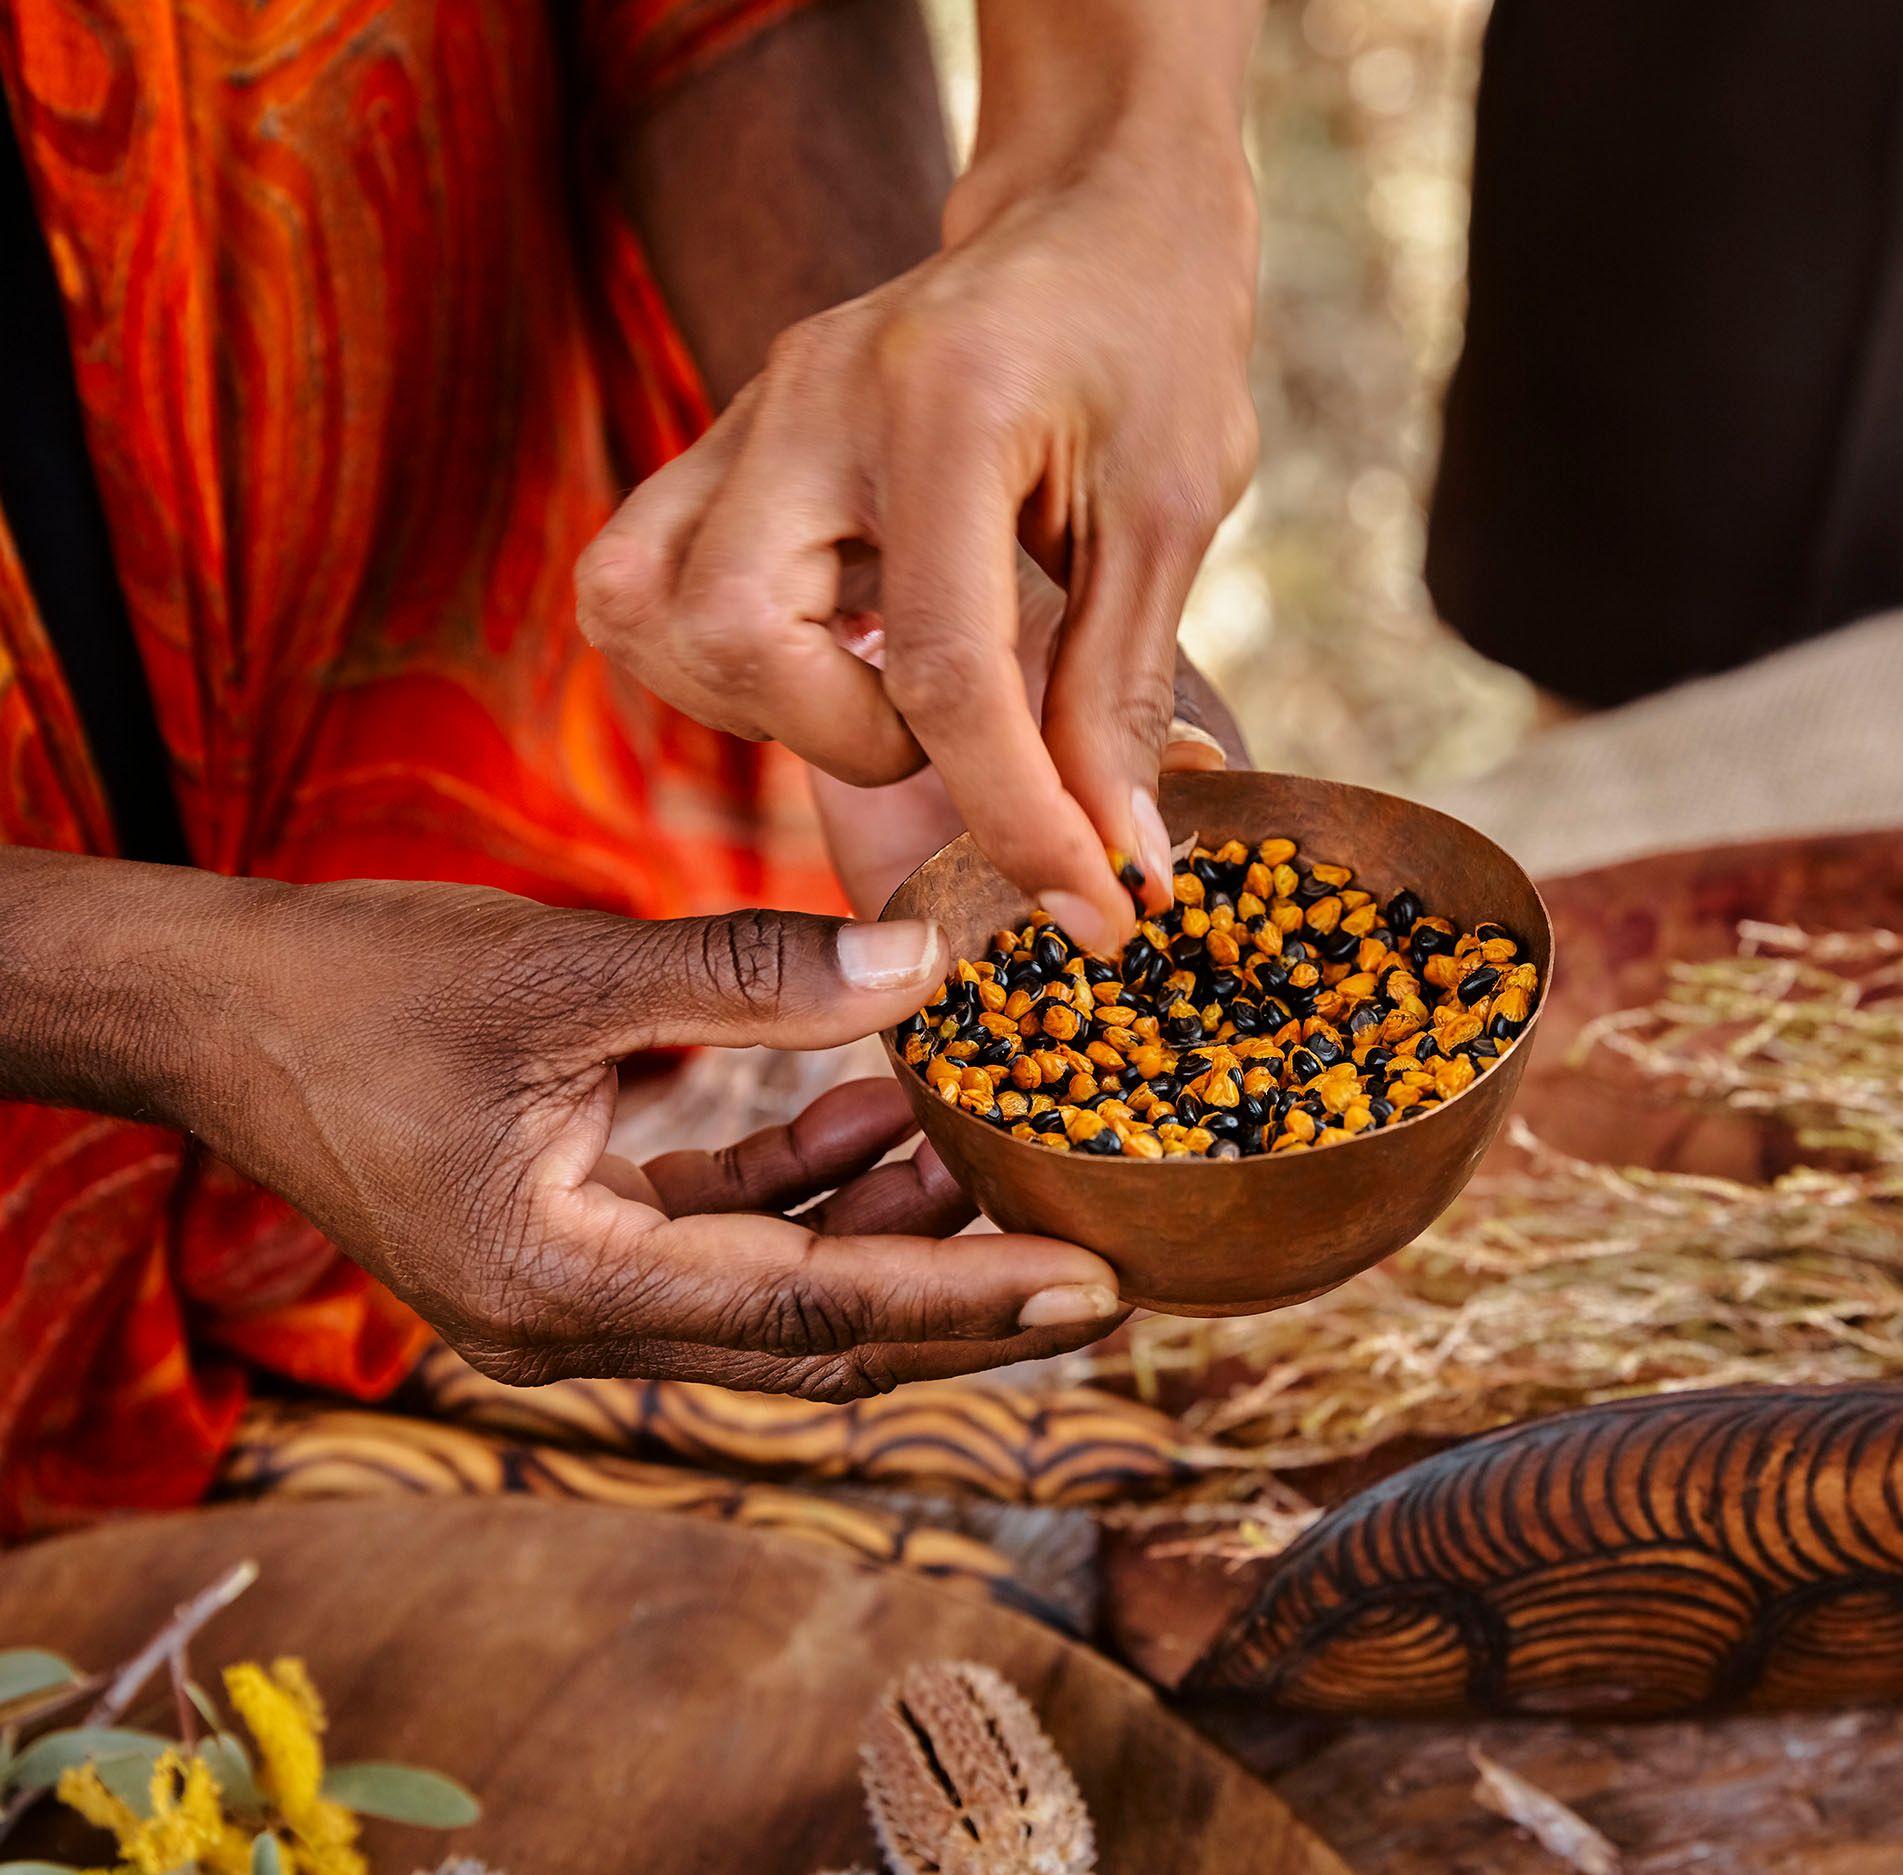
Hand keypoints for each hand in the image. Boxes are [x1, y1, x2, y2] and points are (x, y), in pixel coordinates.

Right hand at [193, 881, 1123, 1394]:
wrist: (211, 1008)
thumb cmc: (356, 989)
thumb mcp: (559, 968)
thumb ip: (745, 974)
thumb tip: (921, 965)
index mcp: (564, 1288)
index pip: (815, 1310)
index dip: (966, 1300)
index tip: (1095, 1288)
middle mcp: (574, 1323)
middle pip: (816, 1334)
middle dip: (959, 1297)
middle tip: (1098, 1259)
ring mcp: (571, 1292)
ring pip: (777, 1290)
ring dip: (884, 1226)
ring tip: (986, 1144)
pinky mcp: (571, 1241)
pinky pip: (721, 1235)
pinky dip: (806, 1183)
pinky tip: (881, 1109)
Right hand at [575, 104, 1258, 958]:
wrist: (1089, 207)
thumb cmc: (1151, 341)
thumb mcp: (1172, 507)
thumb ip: (1120, 687)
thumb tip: (1113, 861)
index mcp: (942, 405)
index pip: (946, 666)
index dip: (1018, 815)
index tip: (1088, 906)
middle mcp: (808, 401)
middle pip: (735, 635)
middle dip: (848, 736)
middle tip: (950, 728)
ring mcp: (746, 414)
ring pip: (642, 609)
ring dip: (768, 701)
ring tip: (885, 687)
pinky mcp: (724, 442)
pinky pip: (640, 583)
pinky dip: (724, 659)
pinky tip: (833, 650)